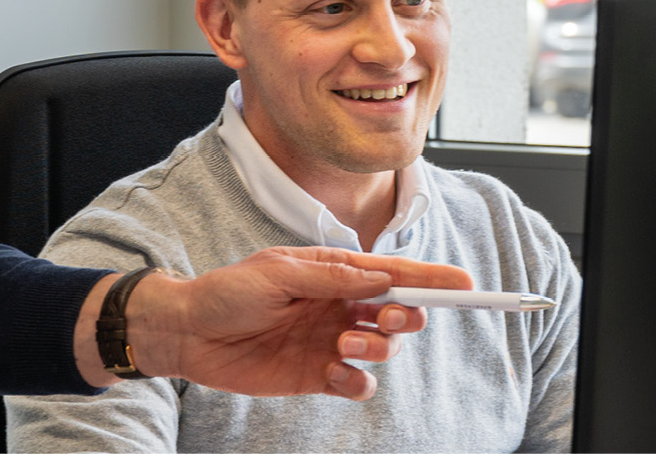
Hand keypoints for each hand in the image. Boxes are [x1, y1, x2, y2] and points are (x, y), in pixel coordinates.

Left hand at [126, 246, 471, 400]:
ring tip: (346, 341)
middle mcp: (339, 305)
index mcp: (334, 272)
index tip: (466, 284)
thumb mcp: (278, 272)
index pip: (392, 272)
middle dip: (408, 312)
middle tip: (390, 316)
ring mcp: (331, 340)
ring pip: (384, 346)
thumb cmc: (228, 291)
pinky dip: (358, 381)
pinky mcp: (317, 374)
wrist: (189, 332)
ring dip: (378, 344)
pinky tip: (339, 373)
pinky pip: (358, 383)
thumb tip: (382, 276)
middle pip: (400, 310)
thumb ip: (332, 277)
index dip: (432, 277)